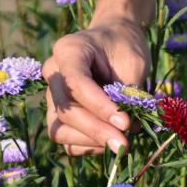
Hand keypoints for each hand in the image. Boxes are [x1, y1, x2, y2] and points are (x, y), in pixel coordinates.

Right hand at [43, 16, 149, 155]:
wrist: (116, 41)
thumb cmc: (125, 48)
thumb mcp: (134, 63)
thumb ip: (128, 93)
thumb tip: (127, 129)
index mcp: (68, 50)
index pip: (76, 83)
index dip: (100, 107)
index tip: (126, 123)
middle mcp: (53, 72)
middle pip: (66, 110)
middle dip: (97, 130)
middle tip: (125, 144)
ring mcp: (52, 95)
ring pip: (60, 129)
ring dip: (92, 140)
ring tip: (122, 139)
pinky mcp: (58, 114)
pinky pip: (66, 139)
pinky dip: (89, 145)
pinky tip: (111, 139)